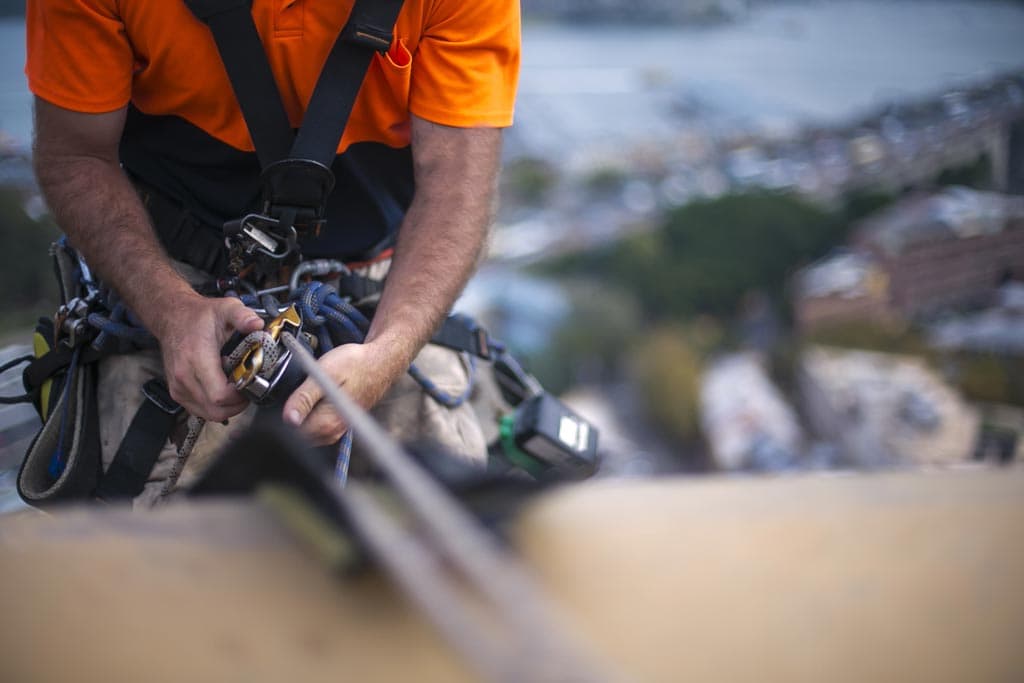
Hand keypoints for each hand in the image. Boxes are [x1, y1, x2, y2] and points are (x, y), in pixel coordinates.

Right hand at [156, 295, 264, 420]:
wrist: (172, 318)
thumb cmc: (200, 316)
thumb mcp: (226, 308)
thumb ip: (243, 316)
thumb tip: (257, 324)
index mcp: (196, 358)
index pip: (220, 395)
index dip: (240, 395)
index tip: (249, 383)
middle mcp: (184, 377)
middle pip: (216, 410)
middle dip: (237, 404)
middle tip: (248, 388)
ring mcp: (178, 387)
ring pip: (208, 413)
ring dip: (227, 407)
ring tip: (237, 389)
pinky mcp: (177, 392)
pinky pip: (200, 410)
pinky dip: (215, 407)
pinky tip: (223, 391)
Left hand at [282, 342, 398, 445]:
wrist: (380, 362)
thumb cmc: (355, 365)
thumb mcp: (324, 375)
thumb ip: (304, 398)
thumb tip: (288, 419)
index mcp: (326, 423)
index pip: (290, 433)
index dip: (279, 417)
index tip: (281, 399)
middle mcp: (332, 432)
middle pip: (297, 434)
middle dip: (289, 418)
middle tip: (293, 392)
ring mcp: (337, 430)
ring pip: (307, 431)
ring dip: (301, 416)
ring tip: (306, 393)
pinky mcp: (340, 423)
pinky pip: (317, 426)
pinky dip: (311, 416)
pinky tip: (314, 399)